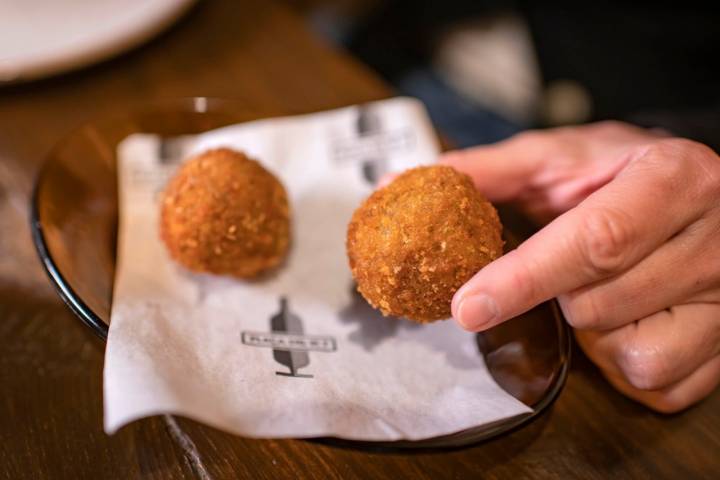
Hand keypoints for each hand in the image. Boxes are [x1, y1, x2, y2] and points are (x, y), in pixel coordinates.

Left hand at [444, 121, 719, 412]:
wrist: (698, 192)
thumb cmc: (621, 174)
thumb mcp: (560, 157)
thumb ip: (486, 172)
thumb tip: (400, 187)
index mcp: (674, 179)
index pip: (597, 239)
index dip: (524, 278)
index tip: (467, 306)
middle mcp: (715, 241)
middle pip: (599, 304)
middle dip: (557, 296)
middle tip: (566, 265)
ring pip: (630, 354)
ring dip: (592, 331)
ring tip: (604, 287)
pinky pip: (657, 385)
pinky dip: (623, 362)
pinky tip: (627, 320)